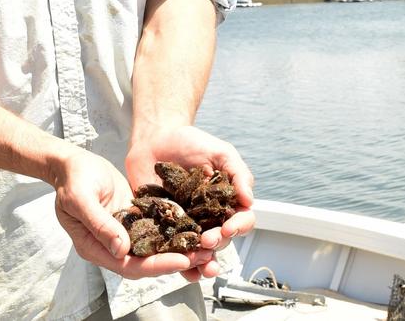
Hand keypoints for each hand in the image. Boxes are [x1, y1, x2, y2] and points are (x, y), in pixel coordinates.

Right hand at [51, 146, 217, 278]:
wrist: (72, 162)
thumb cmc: (73, 178)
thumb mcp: (81, 198)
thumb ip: (100, 224)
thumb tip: (122, 249)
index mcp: (95, 247)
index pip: (129, 265)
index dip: (156, 265)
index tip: (181, 261)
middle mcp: (112, 244)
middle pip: (146, 261)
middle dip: (175, 260)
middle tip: (204, 257)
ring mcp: (123, 232)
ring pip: (154, 248)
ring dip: (179, 248)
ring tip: (206, 247)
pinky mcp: (133, 218)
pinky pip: (155, 229)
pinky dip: (173, 230)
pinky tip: (193, 227)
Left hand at [125, 126, 254, 280]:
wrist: (155, 139)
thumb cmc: (189, 142)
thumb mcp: (218, 151)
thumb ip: (237, 172)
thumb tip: (249, 200)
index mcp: (227, 201)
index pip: (241, 220)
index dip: (238, 227)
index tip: (228, 227)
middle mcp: (211, 217)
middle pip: (222, 240)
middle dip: (217, 244)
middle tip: (206, 241)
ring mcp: (188, 224)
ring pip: (200, 250)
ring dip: (201, 260)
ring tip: (196, 262)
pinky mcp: (166, 227)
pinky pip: (173, 249)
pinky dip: (177, 261)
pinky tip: (178, 265)